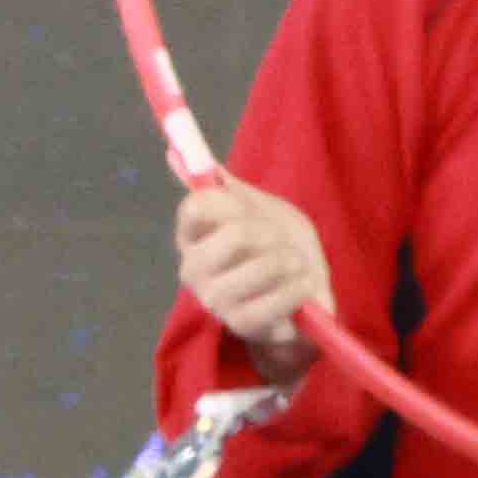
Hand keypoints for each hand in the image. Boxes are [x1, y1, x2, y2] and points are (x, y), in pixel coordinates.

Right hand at [173, 178, 332, 365]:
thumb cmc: (274, 243)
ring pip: (261, 268)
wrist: (303, 287)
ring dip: (290, 262)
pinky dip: (298, 290)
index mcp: (192, 236)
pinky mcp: (241, 326)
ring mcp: (215, 301)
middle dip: (271, 234)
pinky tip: (300, 288)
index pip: (196, 207)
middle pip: (234, 236)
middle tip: (278, 243)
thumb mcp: (254, 204)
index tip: (248, 211)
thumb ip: (221, 183)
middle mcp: (194, 270)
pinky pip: (276, 300)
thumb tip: (174, 151)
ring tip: (293, 268)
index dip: (232, 204)